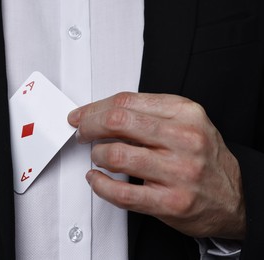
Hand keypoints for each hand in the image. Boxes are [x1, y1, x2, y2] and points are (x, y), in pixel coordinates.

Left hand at [68, 92, 245, 238]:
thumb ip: (148, 114)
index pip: (126, 101)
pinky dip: (100, 185)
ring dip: (96, 155)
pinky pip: (121, 193)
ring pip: (116, 155)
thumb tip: (102, 114)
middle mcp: (184, 139)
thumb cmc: (204, 158)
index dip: (95, 107)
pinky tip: (97, 179)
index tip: (82, 115)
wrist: (235, 195)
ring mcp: (178, 172)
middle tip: (81, 132)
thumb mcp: (186, 123)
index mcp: (185, 113)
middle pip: (117, 122)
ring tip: (97, 156)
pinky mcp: (170, 202)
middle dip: (89, 126)